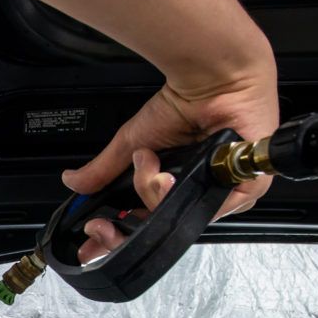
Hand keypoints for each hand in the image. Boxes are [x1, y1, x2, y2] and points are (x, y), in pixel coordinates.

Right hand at [65, 71, 278, 262]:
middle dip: (126, 226)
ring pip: (176, 218)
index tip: (93, 238)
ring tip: (149, 163)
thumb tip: (72, 182)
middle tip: (104, 223)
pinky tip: (169, 173)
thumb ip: (103, 169)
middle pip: (157, 227)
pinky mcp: (245, 190)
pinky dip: (177, 192)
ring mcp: (220, 194)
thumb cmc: (183, 104)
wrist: (212, 80)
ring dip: (152, 194)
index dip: (117, 237)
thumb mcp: (132, 143)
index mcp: (173, 189)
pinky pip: (205, 210)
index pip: (145, 225)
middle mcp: (196, 195)